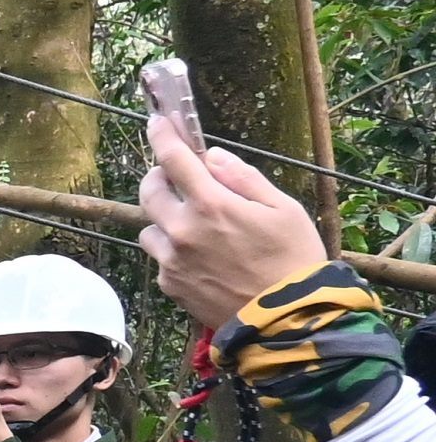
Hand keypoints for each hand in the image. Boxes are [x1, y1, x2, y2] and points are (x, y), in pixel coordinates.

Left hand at [139, 108, 332, 334]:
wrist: (287, 320)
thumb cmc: (294, 259)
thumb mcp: (283, 209)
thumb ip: (243, 178)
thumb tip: (211, 157)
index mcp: (212, 205)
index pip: (174, 159)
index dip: (163, 135)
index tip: (157, 121)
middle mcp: (182, 230)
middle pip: (148, 190)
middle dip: (159, 177)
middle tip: (178, 177)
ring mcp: (171, 260)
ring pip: (150, 226)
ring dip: (166, 218)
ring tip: (198, 226)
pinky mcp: (169, 284)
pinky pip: (161, 257)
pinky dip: (174, 250)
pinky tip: (203, 257)